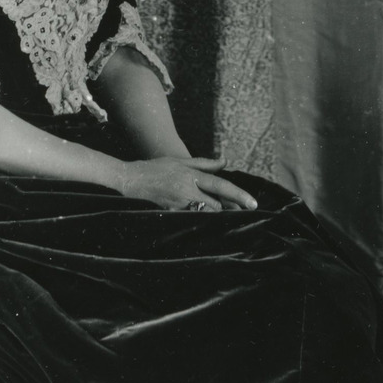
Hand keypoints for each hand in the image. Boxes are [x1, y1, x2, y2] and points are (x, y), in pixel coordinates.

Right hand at [116, 155, 256, 212]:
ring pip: (205, 214)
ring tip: (226, 216)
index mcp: (191, 175)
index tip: (253, 204)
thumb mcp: (179, 161)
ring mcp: (178, 204)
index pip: (221, 186)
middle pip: (216, 205)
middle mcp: (186, 190)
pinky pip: (191, 219)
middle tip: (240, 212)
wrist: (129, 179)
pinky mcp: (171, 213)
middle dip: (228, 209)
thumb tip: (225, 162)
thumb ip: (204, 164)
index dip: (239, 195)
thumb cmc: (154, 168)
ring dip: (216, 215)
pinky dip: (200, 219)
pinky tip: (205, 221)